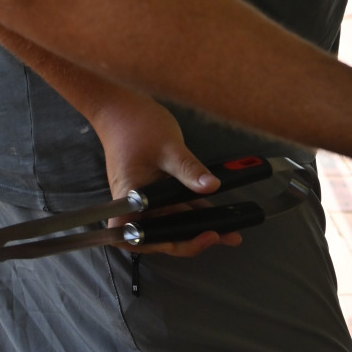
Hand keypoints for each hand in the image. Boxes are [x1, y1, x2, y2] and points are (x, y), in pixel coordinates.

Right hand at [85, 90, 238, 258]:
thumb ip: (190, 170)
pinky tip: (218, 213)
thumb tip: (212, 187)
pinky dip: (196, 211)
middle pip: (161, 234)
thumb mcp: (169, 148)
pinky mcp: (156, 191)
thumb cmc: (136, 126)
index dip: (163, 244)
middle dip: (191, 240)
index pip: (137, 237)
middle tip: (221, 236)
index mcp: (129, 198)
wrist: (121, 107)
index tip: (190, 239)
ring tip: (229, 232)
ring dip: (198, 227)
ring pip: (172, 221)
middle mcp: (135, 205)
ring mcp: (146, 199)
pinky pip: (176, 206)